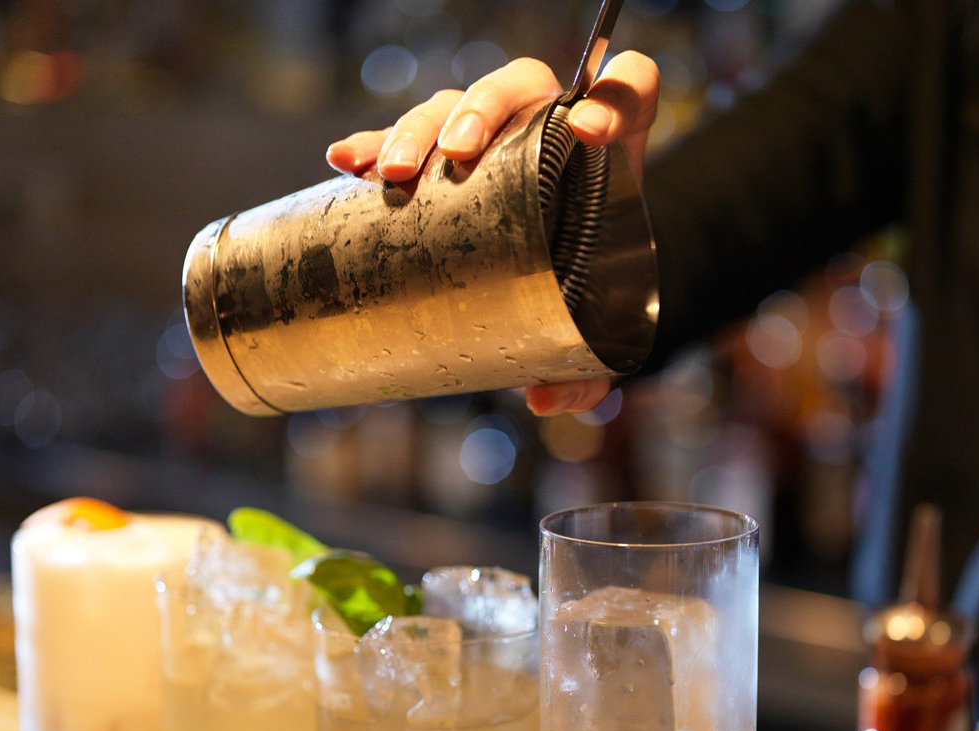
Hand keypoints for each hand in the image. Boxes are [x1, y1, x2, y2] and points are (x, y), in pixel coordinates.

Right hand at [326, 53, 659, 416]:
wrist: (564, 281)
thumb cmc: (592, 296)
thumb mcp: (599, 334)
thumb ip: (590, 373)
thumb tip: (543, 396)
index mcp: (614, 152)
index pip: (631, 89)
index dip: (617, 96)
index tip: (589, 132)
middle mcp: (552, 128)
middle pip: (522, 86)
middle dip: (484, 111)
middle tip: (458, 153)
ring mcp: (496, 137)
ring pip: (458, 102)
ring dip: (420, 128)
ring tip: (392, 171)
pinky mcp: (447, 155)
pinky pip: (409, 134)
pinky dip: (374, 142)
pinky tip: (346, 161)